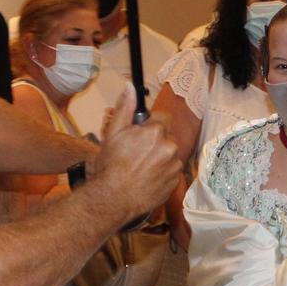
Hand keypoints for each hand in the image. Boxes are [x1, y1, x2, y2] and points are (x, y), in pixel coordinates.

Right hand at [90, 84, 181, 222]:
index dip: (151, 124)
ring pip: (170, 154)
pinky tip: (147, 177)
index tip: (141, 132)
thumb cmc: (111, 166)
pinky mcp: (175, 182)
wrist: (114, 198)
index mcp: (156, 132)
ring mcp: (174, 166)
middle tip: (138, 151)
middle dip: (156, 140)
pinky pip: (171, 171)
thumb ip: (125, 108)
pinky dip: (163, 172)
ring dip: (160, 156)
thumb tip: (130, 87)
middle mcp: (170, 147)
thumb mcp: (113, 133)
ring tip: (141, 166)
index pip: (163, 117)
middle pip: (167, 136)